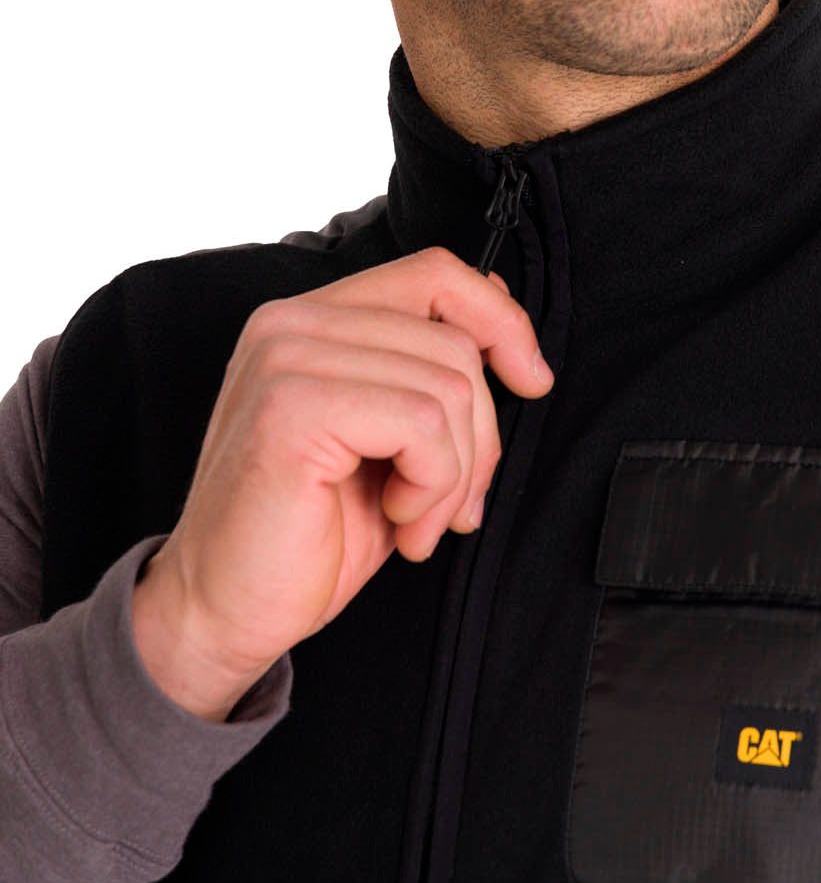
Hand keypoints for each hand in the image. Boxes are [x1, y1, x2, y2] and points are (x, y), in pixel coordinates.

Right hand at [133, 247, 553, 706]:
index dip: (501, 320)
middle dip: (479, 435)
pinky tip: (398, 519)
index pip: (435, 273)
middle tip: (450, 504)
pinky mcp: (291, 409)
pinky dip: (433, 485)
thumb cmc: (310, 533)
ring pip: (448, 385)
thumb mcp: (391, 441)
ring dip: (454, 474)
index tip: (531, 379)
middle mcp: (291, 323)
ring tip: (414, 518)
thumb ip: (428, 371)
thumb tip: (503, 314)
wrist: (226, 609)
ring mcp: (285, 359)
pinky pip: (422, 424)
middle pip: (454, 340)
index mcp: (312, 319)